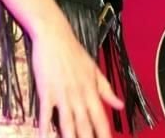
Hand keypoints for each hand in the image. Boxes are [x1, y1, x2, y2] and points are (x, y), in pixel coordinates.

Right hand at [31, 18, 123, 137]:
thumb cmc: (74, 53)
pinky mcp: (46, 91)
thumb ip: (106, 90)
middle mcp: (79, 95)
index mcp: (92, 90)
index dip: (104, 134)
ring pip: (68, 123)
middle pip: (85, 125)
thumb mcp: (94, 70)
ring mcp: (62, 94)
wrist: (55, 36)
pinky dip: (45, 128)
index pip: (101, 118)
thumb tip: (119, 105)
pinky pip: (46, 114)